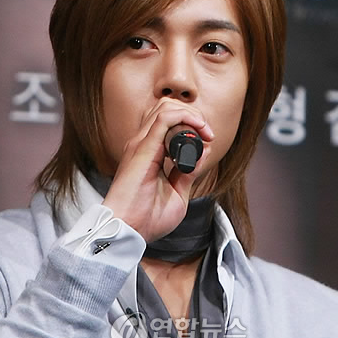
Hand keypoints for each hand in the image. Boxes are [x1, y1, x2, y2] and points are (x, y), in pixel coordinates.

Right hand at [102, 99, 213, 241]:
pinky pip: (165, 118)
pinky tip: (198, 131)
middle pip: (167, 107)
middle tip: (207, 133)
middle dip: (193, 114)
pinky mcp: (143, 148)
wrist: (128, 230)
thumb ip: (188, 172)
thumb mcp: (177, 193)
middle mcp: (142, 143)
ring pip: (166, 107)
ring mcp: (141, 143)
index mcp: (148, 152)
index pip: (167, 119)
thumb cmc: (147, 218)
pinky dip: (186, 118)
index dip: (191, 122)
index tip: (208, 139)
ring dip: (190, 114)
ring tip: (204, 132)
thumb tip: (203, 151)